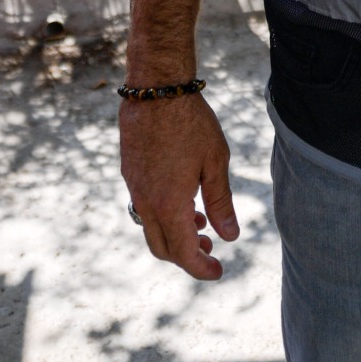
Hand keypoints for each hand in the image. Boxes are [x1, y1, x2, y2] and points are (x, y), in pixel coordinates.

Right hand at [119, 94, 239, 279]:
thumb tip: (230, 236)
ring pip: (152, 228)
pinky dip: (164, 214)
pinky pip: (144, 207)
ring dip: (175, 234)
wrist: (156, 90)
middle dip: (187, 256)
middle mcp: (147, 202)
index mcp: (169, 204)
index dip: (201, 268)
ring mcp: (134, 187)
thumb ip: (220, 202)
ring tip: (201, 224)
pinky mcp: (130, 173)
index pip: (183, 253)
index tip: (218, 272)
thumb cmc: (191, 122)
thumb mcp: (215, 162)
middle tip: (211, 249)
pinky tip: (184, 198)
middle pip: (162, 248)